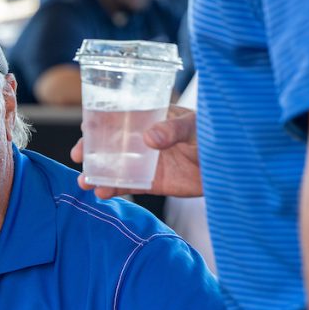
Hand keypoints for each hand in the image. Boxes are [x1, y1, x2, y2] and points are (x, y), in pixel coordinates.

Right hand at [72, 105, 201, 198]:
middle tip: (77, 156)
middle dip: (89, 150)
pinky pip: (127, 186)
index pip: (117, 116)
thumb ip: (172, 130)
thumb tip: (149, 138)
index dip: (97, 122)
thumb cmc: (214, 136)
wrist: (231, 166)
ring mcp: (144, 162)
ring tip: (84, 182)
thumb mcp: (194, 127)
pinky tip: (101, 193)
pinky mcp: (150, 183)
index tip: (84, 129)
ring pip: (113, 167)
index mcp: (149, 118)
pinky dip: (112, 189)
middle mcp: (141, 140)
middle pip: (108, 143)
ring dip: (95, 173)